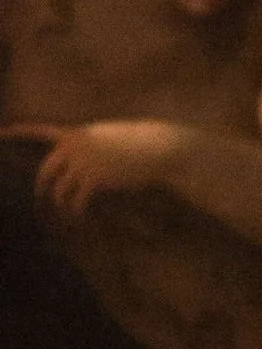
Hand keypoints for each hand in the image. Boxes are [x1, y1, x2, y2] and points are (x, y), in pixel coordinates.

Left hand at [1, 121, 181, 213]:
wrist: (158, 148)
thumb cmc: (141, 142)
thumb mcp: (111, 137)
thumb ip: (92, 145)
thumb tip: (85, 160)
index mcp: (77, 133)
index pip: (40, 130)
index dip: (18, 132)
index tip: (0, 133)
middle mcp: (75, 146)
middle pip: (45, 169)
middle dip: (42, 186)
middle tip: (42, 196)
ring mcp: (83, 162)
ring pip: (60, 188)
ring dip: (62, 202)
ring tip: (69, 211)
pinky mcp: (94, 179)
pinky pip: (75, 200)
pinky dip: (75, 211)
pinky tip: (78, 217)